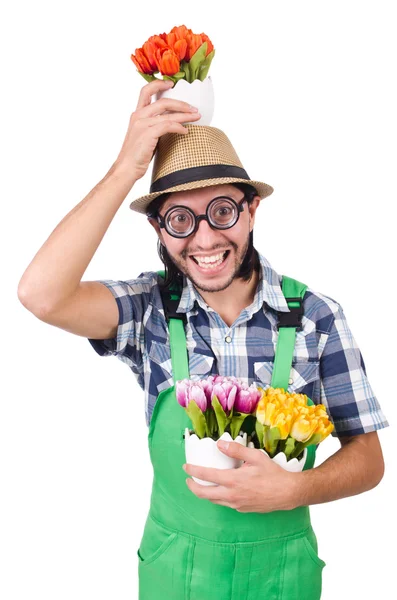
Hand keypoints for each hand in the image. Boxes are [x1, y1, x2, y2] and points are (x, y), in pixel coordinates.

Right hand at [113, 79, 200, 181]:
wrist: (127, 168)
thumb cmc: (137, 155)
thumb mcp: (145, 135)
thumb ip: (155, 125)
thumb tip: (173, 123)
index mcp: (137, 114)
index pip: (146, 91)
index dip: (159, 84)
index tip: (172, 83)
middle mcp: (139, 116)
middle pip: (163, 102)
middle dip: (181, 104)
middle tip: (194, 108)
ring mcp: (142, 124)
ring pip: (168, 114)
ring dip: (185, 115)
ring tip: (196, 117)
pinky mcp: (147, 134)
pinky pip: (168, 126)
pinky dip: (179, 127)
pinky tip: (185, 131)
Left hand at [183, 440, 299, 512]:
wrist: (287, 493)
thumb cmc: (272, 474)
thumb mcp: (255, 457)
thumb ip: (236, 450)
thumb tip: (219, 444)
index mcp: (232, 481)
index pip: (206, 475)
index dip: (193, 471)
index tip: (186, 467)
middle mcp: (231, 495)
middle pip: (203, 494)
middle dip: (192, 486)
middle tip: (188, 479)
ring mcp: (236, 504)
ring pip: (213, 500)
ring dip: (204, 492)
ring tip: (201, 483)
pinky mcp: (242, 509)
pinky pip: (224, 503)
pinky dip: (217, 496)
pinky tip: (221, 489)